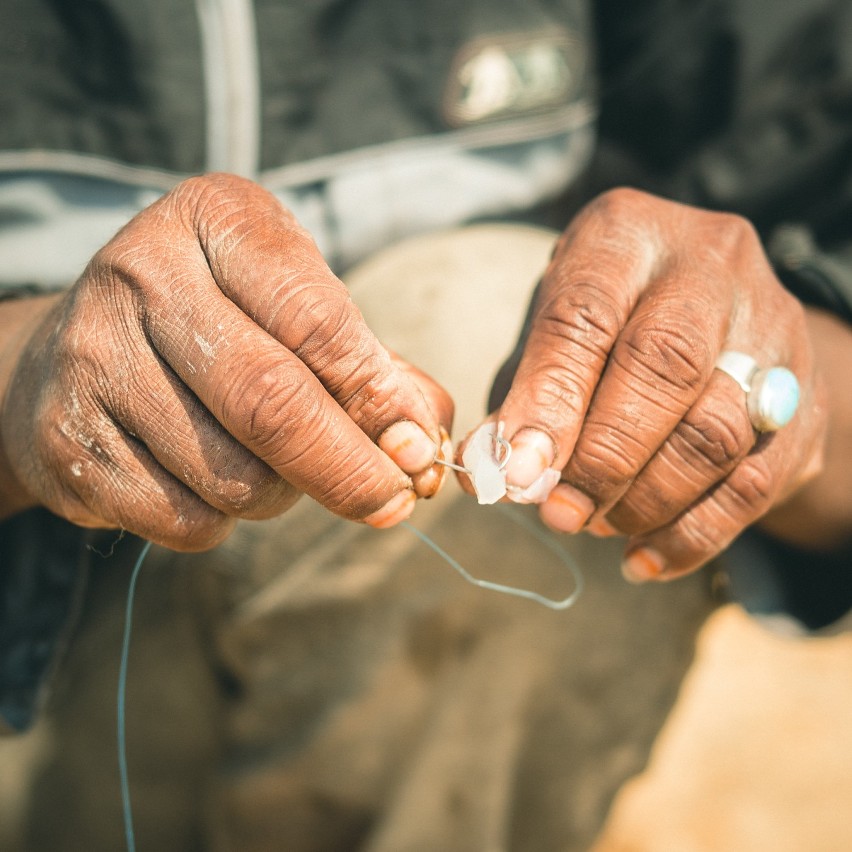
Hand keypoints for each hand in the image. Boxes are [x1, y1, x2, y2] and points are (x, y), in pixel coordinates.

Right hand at [0, 174, 451, 548]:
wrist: (76, 346)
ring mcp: (92, 357)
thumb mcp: (294, 306)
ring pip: (231, 474)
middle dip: (349, 470)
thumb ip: (368, 366)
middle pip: (270, 402)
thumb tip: (423, 444)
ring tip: (276, 468)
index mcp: (216, 219)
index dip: (376, 397)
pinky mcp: (64, 440)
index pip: (316, 319)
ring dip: (282, 495)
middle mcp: (142, 275)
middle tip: (393, 502)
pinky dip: (224, 522)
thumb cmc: (218, 323)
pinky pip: (182, 517)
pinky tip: (212, 483)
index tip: (417, 447)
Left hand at [465, 188, 825, 580]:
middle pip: (667, 365)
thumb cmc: (606, 324)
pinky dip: (692, 535)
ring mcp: (770, 330)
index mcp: (626, 234)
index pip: (585, 313)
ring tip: (595, 524)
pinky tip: (642, 558)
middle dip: (604, 457)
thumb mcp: (549, 334)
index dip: (549, 400)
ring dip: (647, 499)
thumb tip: (491, 472)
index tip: (514, 472)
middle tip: (558, 512)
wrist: (711, 317)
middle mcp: (710, 266)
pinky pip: (754, 483)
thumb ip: (523, 396)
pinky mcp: (801, 401)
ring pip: (717, 430)